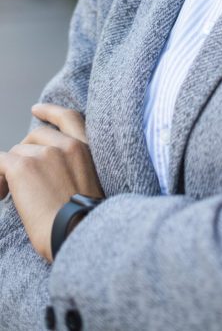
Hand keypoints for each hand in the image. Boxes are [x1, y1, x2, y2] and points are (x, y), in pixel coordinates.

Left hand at [0, 103, 103, 262]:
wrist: (76, 234)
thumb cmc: (82, 223)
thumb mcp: (88, 187)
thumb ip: (71, 170)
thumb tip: (41, 174)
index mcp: (87, 149)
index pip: (69, 118)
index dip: (51, 112)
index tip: (36, 110)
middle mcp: (67, 145)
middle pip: (34, 138)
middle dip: (23, 155)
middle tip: (16, 182)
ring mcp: (45, 153)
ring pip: (16, 153)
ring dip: (9, 172)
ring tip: (7, 196)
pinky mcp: (23, 166)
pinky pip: (0, 164)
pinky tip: (0, 195)